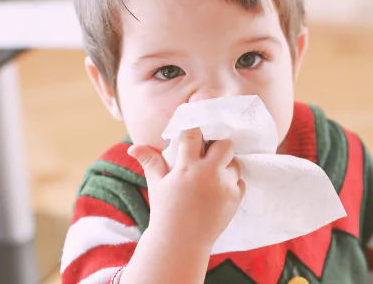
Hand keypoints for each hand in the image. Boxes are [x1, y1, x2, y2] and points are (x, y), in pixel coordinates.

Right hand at [128, 128, 245, 248]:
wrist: (181, 243)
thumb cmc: (166, 212)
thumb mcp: (157, 185)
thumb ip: (150, 162)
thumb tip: (132, 147)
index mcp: (187, 167)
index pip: (194, 135)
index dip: (193, 128)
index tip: (193, 129)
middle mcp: (209, 174)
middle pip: (225, 145)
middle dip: (218, 146)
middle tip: (209, 153)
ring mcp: (224, 187)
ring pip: (235, 163)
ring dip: (226, 165)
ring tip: (212, 174)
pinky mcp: (235, 199)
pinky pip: (240, 182)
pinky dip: (232, 182)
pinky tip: (218, 189)